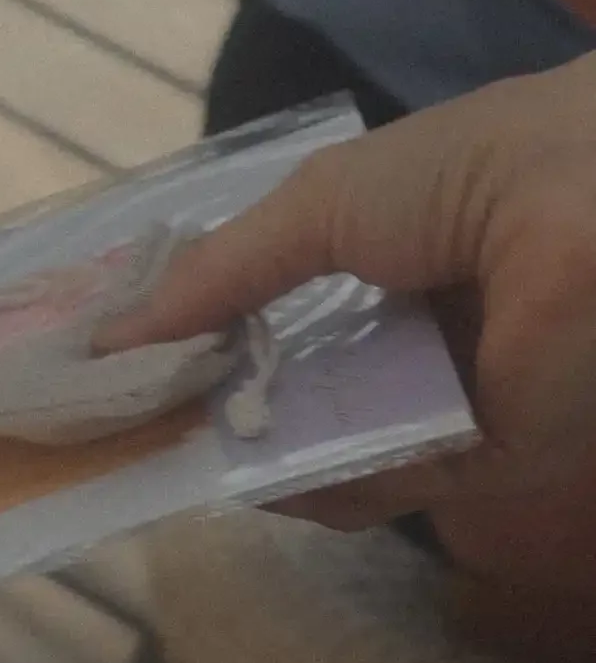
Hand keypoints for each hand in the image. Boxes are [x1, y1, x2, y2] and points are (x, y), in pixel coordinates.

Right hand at [103, 58, 595, 550]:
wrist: (582, 213)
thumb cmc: (464, 174)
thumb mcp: (320, 202)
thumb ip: (224, 271)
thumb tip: (115, 335)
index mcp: (408, 252)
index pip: (300, 308)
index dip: (214, 330)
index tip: (131, 357)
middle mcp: (431, 331)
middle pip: (310, 387)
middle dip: (222, 401)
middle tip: (131, 420)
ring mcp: (455, 402)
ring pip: (337, 447)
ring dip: (255, 451)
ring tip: (167, 450)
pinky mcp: (481, 463)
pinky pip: (381, 487)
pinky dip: (312, 488)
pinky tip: (245, 475)